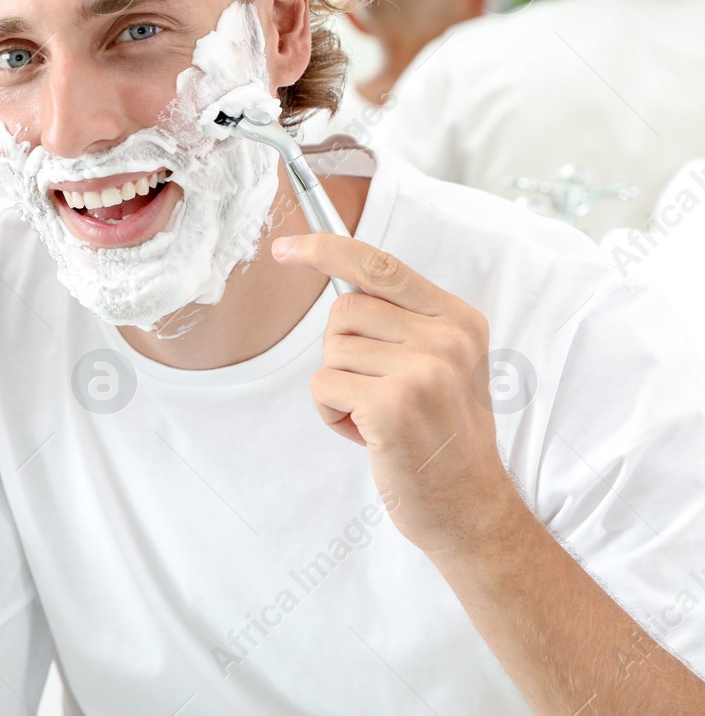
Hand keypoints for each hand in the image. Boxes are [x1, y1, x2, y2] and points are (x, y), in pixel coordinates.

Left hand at [272, 233, 519, 554]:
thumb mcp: (442, 364)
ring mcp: (423, 371)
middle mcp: (447, 339)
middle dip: (341, 352)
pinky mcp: (393, 404)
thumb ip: (402, 321)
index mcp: (459, 320)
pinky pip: (322, 387)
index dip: (326, 250)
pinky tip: (367, 435)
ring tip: (377, 416)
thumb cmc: (440, 434)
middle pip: (344, 311)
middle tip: (375, 390)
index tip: (286, 248)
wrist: (470, 507)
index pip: (381, 266)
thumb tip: (334, 273)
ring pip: (330, 351)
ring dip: (338, 387)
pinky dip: (330, 414)